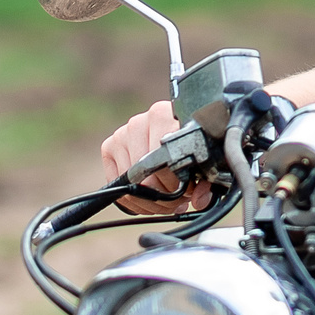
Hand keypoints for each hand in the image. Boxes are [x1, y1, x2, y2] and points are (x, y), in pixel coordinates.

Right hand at [100, 98, 214, 214]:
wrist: (172, 133)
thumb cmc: (188, 147)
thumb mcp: (201, 164)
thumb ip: (205, 184)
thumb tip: (200, 199)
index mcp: (162, 115)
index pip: (164, 160)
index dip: (177, 183)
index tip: (187, 189)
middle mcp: (138, 122)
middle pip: (147, 175)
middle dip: (164, 195)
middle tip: (176, 198)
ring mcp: (121, 134)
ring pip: (131, 183)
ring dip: (148, 199)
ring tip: (164, 194)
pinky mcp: (109, 147)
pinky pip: (117, 183)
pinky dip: (132, 198)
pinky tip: (146, 193)